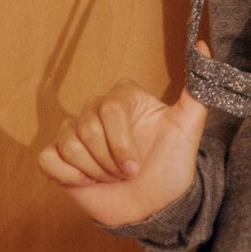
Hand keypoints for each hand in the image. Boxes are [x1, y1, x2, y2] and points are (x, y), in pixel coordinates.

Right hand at [37, 41, 212, 227]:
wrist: (155, 205)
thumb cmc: (171, 165)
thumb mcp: (189, 127)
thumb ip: (198, 88)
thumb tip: (202, 46)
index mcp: (124, 97)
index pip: (110, 108)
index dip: (121, 143)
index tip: (137, 165)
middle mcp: (97, 109)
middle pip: (88, 128)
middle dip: (110, 161)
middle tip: (127, 174)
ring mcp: (76, 132)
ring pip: (70, 144)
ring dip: (93, 171)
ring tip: (111, 178)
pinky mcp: (59, 156)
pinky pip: (48, 158)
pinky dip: (68, 175)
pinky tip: (86, 182)